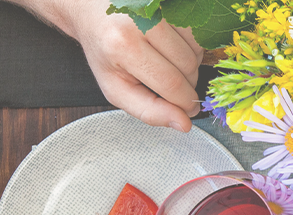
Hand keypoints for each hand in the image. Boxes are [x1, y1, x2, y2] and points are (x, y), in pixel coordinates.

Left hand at [20, 0, 203, 130]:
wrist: (94, 12)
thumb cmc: (105, 51)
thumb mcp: (116, 88)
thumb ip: (148, 110)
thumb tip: (183, 123)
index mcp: (124, 46)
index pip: (172, 84)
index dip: (184, 103)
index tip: (186, 111)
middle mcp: (142, 22)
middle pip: (188, 67)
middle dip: (187, 84)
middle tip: (170, 85)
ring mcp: (159, 10)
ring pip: (196, 51)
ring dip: (190, 65)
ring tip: (167, 63)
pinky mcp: (170, 4)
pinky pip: (198, 34)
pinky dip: (192, 48)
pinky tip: (173, 48)